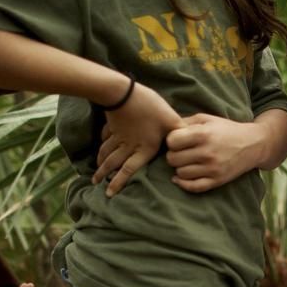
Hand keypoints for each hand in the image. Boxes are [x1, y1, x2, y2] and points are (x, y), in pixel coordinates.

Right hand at [93, 81, 184, 196]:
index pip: (130, 170)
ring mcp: (118, 135)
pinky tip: (100, 147)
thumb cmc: (149, 108)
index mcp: (144, 148)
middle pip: (114, 163)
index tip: (110, 193)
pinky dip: (101, 143)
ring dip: (100, 163)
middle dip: (105, 174)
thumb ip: (180, 131)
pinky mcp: (113, 125)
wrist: (123, 93)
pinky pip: (105, 137)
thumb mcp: (170, 119)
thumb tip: (191, 139)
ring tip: (96, 171)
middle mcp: (128, 146)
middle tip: (96, 184)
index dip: (119, 182)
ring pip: (107, 152)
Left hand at [164, 114, 265, 193]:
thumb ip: (186, 122)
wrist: (253, 144)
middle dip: (173, 155)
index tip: (177, 140)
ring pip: (180, 173)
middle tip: (181, 152)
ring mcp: (212, 169)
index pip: (172, 141)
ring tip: (186, 162)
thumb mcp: (207, 119)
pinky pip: (193, 187)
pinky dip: (183, 184)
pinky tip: (181, 177)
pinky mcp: (217, 181)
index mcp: (203, 134)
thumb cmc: (227, 129)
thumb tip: (165, 128)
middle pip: (173, 159)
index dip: (171, 140)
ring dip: (180, 168)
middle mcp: (207, 152)